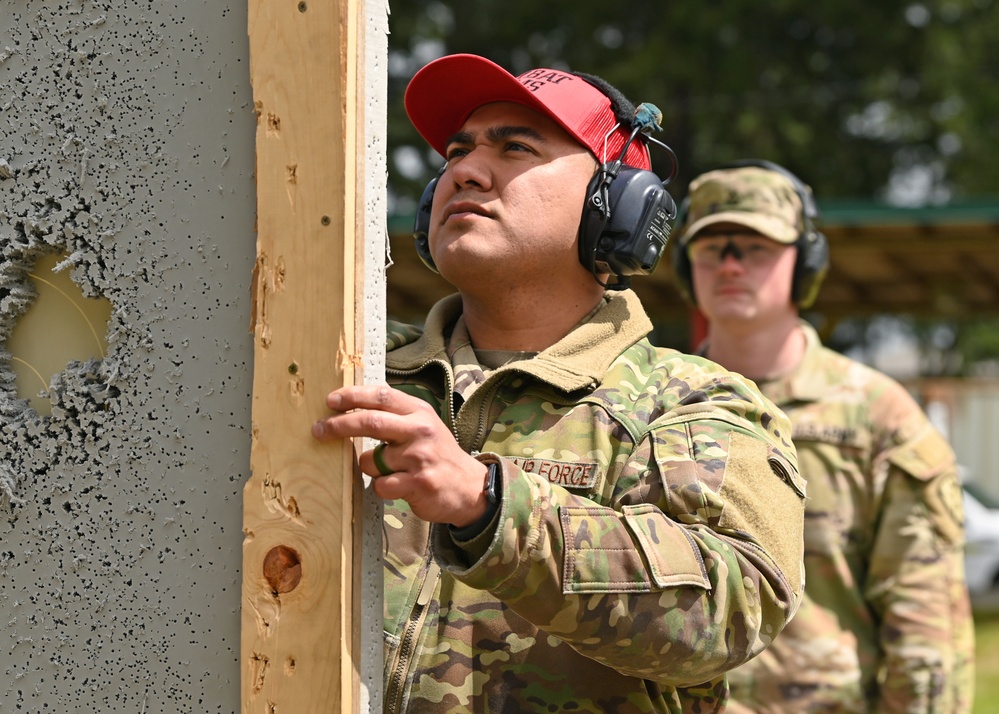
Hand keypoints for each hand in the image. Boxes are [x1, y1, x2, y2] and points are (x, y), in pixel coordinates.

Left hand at [311, 384, 489, 526]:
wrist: (470, 487)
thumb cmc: (438, 455)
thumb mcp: (424, 425)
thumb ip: (397, 413)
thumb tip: (359, 399)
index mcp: (419, 412)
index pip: (382, 396)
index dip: (353, 396)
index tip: (330, 400)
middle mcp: (420, 430)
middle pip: (371, 422)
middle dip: (339, 425)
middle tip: (318, 429)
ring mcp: (419, 457)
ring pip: (370, 460)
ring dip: (370, 468)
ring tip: (389, 470)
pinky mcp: (417, 483)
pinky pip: (380, 485)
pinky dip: (382, 487)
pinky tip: (398, 486)